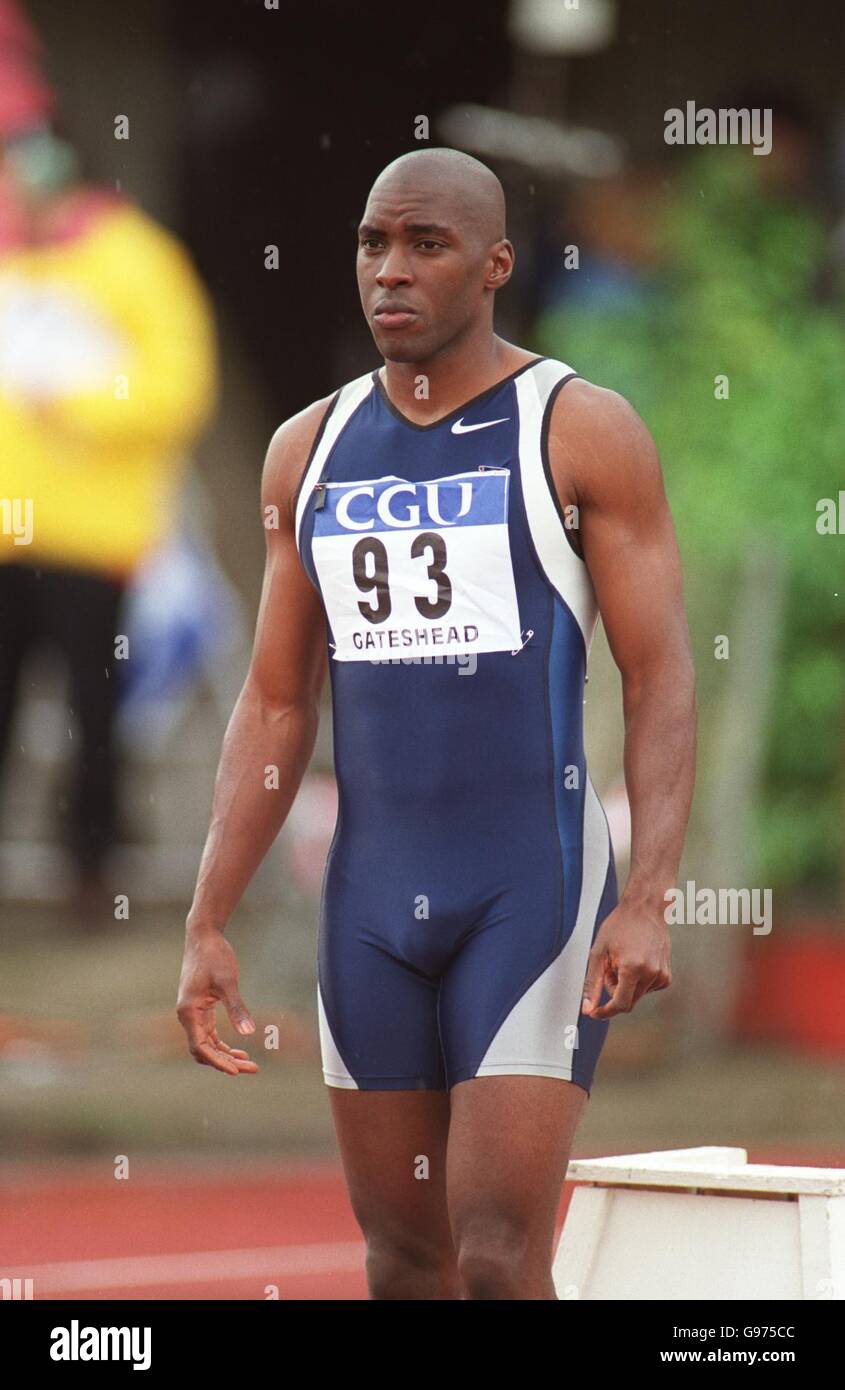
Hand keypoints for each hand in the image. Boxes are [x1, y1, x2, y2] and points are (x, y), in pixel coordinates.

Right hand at [177, 928, 258, 1075]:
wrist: (203, 936)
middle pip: (205, 1050)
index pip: (201, 1047)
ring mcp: (194, 1013)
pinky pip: (211, 1034)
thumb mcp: (228, 981)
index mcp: (189, 1011)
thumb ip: (237, 1008)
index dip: (218, 1062)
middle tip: (253, 1069)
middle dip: (227, 1062)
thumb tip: (249, 1033)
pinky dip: (224, 1044)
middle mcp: (188, 1016)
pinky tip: (240, 1050)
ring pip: (208, 1044)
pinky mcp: (202, 1008)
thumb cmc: (213, 956)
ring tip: (250, 1064)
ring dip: (227, 1056)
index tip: (237, 1071)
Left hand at [581, 898, 671, 1019]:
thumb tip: (588, 1008)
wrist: (645, 909)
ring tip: (623, 960)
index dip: (605, 1012)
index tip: (595, 1013)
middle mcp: (651, 974)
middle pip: (628, 1002)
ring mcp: (661, 975)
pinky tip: (636, 961)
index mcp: (633, 968)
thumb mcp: (599, 953)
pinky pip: (647, 989)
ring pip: (637, 996)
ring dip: (625, 985)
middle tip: (609, 969)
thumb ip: (592, 983)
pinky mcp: (666, 976)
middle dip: (614, 991)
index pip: (620, 1004)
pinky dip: (638, 982)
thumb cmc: (620, 926)